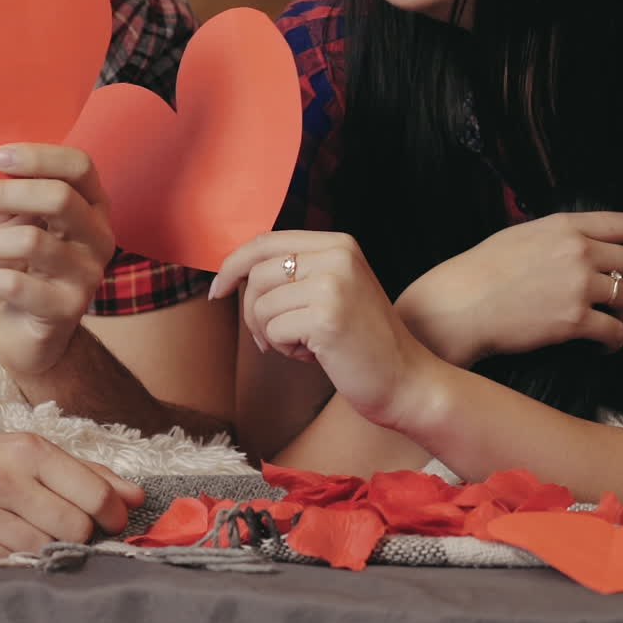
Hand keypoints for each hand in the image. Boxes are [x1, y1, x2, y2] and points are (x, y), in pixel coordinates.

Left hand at [0, 144, 116, 382]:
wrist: (29, 334)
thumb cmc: (20, 267)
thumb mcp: (12, 223)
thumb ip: (9, 197)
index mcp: (93, 206)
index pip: (79, 166)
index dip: (39, 156)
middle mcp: (99, 237)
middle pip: (59, 198)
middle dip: (5, 194)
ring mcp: (88, 274)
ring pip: (31, 242)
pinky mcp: (67, 309)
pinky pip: (16, 285)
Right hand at [0, 432, 142, 556]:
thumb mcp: (25, 450)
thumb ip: (84, 471)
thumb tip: (136, 495)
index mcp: (27, 449)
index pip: (91, 491)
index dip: (113, 514)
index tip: (116, 522)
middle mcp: (4, 478)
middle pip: (73, 526)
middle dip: (83, 535)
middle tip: (75, 530)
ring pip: (43, 549)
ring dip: (51, 549)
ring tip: (40, 534)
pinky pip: (9, 563)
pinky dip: (20, 560)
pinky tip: (12, 543)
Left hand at [212, 231, 435, 430]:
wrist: (406, 381)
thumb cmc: (361, 342)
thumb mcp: (333, 290)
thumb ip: (296, 272)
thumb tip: (233, 270)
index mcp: (339, 243)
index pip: (265, 241)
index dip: (232, 265)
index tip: (216, 290)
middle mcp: (338, 255)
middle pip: (257, 273)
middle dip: (251, 312)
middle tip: (270, 339)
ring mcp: (334, 283)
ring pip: (261, 304)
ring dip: (272, 334)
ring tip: (304, 345)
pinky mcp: (327, 316)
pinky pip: (274, 330)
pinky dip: (286, 350)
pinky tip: (315, 356)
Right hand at [396, 212, 622, 366]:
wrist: (461, 304)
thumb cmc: (482, 271)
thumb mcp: (522, 234)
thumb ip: (559, 235)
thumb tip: (585, 244)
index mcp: (566, 226)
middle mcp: (578, 251)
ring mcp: (578, 286)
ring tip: (613, 320)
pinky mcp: (574, 321)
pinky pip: (617, 333)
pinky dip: (614, 342)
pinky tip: (601, 346)